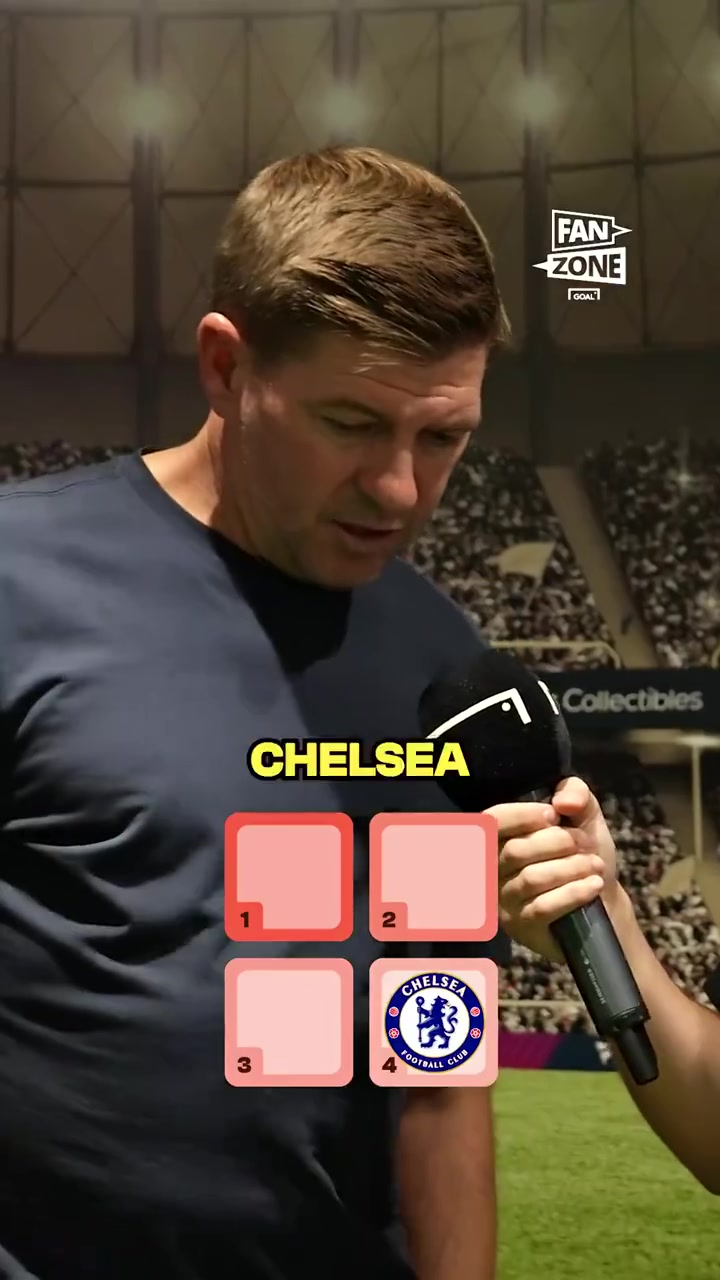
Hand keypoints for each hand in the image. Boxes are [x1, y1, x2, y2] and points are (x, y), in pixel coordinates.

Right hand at [489, 776, 619, 962]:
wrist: (603, 900)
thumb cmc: (584, 854)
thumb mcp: (584, 817)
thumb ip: (575, 794)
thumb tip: (561, 802)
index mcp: (503, 837)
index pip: (493, 821)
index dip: (521, 815)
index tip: (554, 815)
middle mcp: (494, 868)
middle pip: (514, 851)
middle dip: (558, 843)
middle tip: (585, 845)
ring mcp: (505, 900)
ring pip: (531, 879)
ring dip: (571, 869)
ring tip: (596, 866)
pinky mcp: (521, 927)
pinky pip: (542, 907)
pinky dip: (572, 893)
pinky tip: (593, 885)